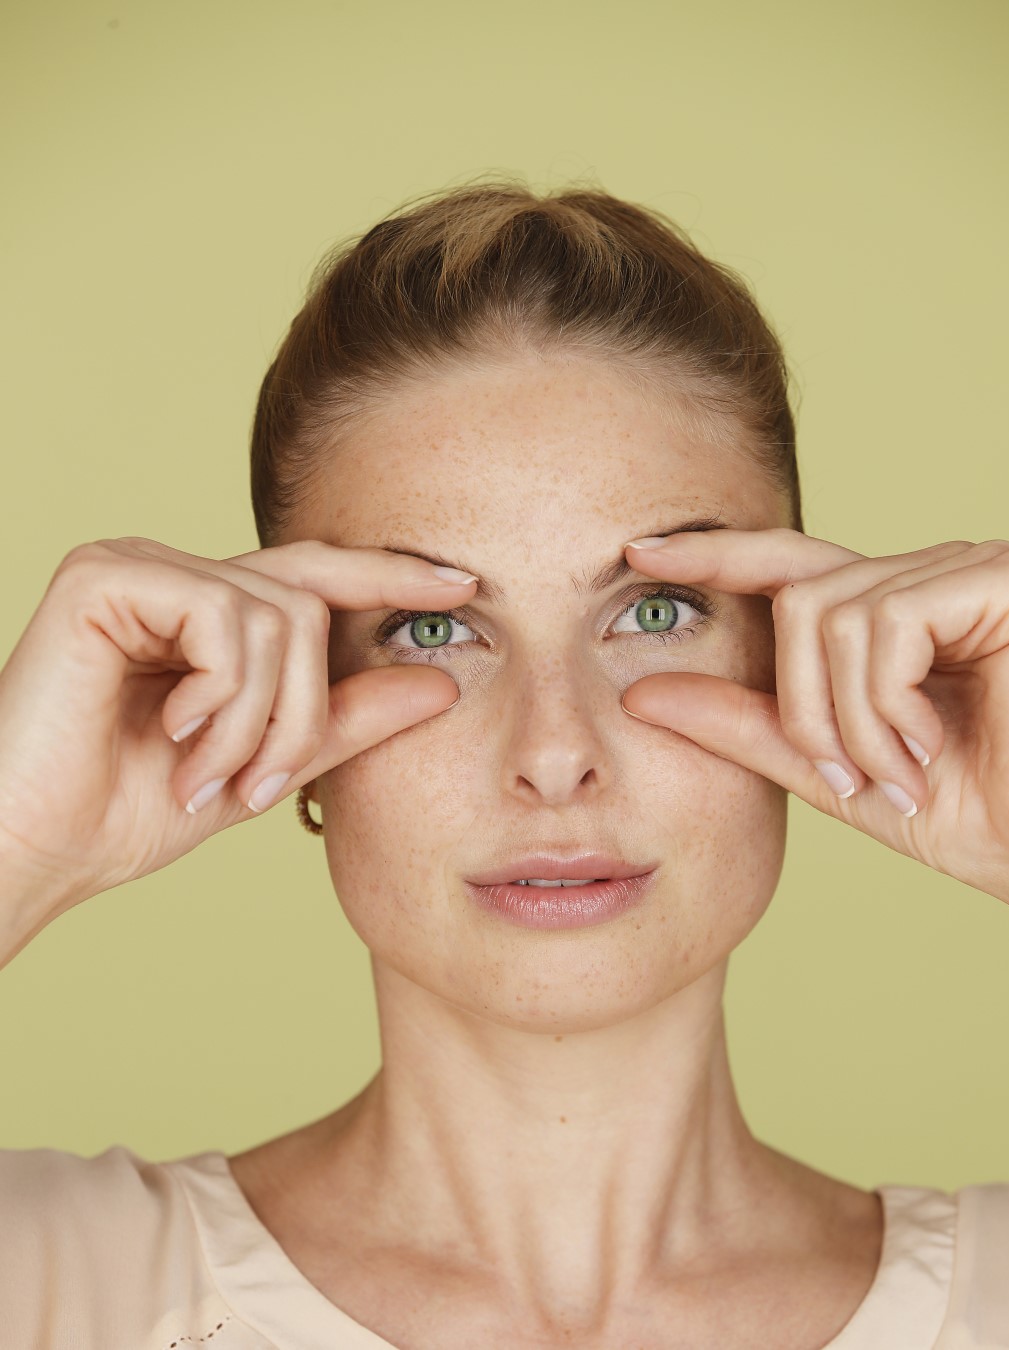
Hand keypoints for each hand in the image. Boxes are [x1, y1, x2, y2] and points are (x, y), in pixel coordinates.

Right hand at [0, 536, 475, 917]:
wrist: (32, 849)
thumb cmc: (127, 810)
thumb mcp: (261, 763)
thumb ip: (342, 718)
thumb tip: (438, 680)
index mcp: (207, 611)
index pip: (317, 575)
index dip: (390, 576)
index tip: (464, 586)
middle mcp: (175, 573)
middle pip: (308, 605)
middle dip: (306, 708)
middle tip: (263, 785)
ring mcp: (138, 565)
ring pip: (276, 618)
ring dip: (258, 722)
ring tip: (207, 776)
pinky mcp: (105, 575)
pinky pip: (223, 620)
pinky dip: (221, 698)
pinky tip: (174, 735)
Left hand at [619, 529, 1008, 956]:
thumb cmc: (960, 811)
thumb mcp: (826, 767)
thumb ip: (742, 723)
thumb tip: (641, 691)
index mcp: (887, 609)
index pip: (784, 564)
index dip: (713, 555)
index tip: (637, 551)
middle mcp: (925, 573)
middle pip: (797, 600)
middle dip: (806, 708)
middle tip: (857, 777)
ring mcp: (967, 566)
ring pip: (833, 615)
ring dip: (852, 721)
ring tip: (903, 770)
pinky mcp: (1003, 578)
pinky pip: (887, 624)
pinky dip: (891, 703)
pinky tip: (934, 742)